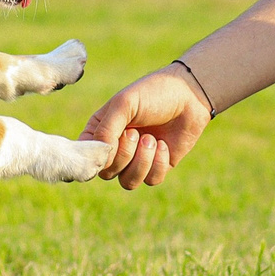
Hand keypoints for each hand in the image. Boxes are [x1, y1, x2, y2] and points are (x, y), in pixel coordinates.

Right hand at [80, 66, 212, 189]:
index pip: (85, 157)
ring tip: (152, 138)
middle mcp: (115, 149)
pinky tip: (164, 144)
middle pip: (107, 173)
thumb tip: (101, 158)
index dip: (94, 159)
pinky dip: (158, 163)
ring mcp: (136, 159)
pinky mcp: (157, 166)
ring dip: (141, 162)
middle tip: (136, 132)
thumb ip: (107, 130)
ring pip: (128, 182)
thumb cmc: (152, 94)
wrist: (189, 96)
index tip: (108, 147)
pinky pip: (151, 180)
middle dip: (123, 155)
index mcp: (100, 132)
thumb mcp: (124, 104)